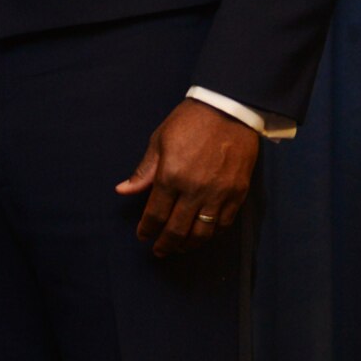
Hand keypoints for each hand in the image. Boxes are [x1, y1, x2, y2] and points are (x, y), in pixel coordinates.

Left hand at [114, 99, 259, 256]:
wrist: (229, 110)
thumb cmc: (189, 122)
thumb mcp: (159, 141)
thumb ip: (144, 172)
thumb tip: (123, 190)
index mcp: (171, 176)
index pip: (155, 214)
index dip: (147, 229)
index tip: (142, 236)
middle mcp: (195, 190)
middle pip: (178, 229)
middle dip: (165, 244)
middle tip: (158, 250)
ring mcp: (219, 194)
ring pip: (203, 233)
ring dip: (188, 244)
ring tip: (179, 247)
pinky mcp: (238, 194)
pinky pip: (224, 224)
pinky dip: (211, 234)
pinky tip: (202, 235)